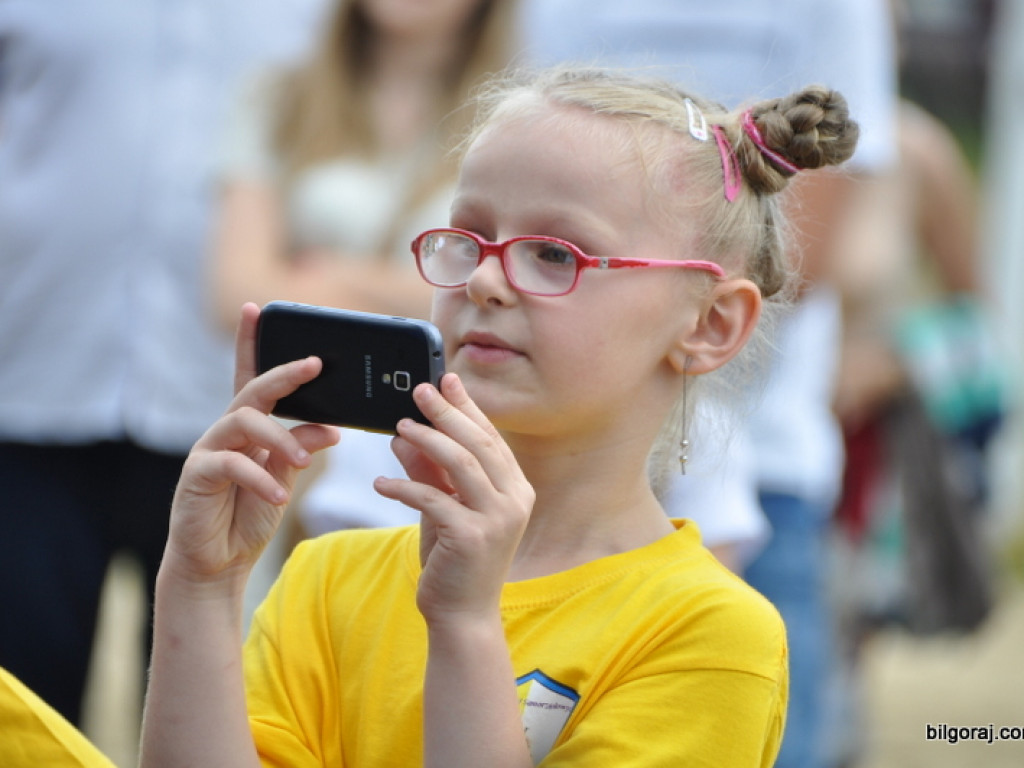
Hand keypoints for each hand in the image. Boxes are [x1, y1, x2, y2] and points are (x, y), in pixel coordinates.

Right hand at [164, 304, 338, 590]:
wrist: (218, 562)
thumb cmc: (249, 514)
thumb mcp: (285, 477)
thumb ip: (302, 448)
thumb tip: (332, 428)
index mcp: (248, 426)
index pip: (251, 376)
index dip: (251, 341)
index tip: (256, 308)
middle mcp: (226, 430)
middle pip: (252, 389)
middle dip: (283, 373)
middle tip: (315, 365)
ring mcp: (208, 449)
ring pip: (244, 421)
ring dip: (279, 437)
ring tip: (302, 462)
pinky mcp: (197, 474)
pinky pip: (230, 463)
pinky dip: (260, 476)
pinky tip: (279, 494)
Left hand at [373, 374, 534, 624]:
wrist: (461, 616)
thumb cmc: (453, 561)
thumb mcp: (441, 510)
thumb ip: (428, 473)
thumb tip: (401, 435)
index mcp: (516, 489)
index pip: (490, 437)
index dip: (468, 407)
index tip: (446, 380)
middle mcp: (515, 500)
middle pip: (478, 442)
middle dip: (447, 412)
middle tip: (419, 389)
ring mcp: (498, 518)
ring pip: (460, 462)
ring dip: (426, 440)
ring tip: (399, 427)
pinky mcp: (472, 537)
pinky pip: (432, 498)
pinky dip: (403, 487)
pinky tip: (380, 483)